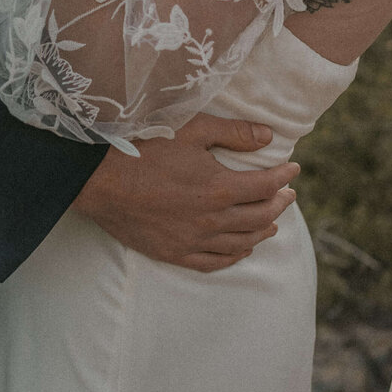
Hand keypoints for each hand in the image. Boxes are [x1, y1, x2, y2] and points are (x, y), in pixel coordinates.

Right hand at [71, 115, 298, 272]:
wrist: (98, 180)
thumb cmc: (143, 147)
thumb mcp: (191, 129)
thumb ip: (233, 132)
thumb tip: (268, 135)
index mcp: (220, 188)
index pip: (265, 186)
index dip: (283, 177)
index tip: (293, 169)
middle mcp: (212, 220)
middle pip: (259, 217)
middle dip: (278, 204)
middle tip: (287, 195)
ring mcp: (193, 240)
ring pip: (241, 243)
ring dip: (262, 232)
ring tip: (272, 223)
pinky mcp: (173, 252)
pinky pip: (213, 262)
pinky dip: (233, 257)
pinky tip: (241, 250)